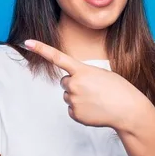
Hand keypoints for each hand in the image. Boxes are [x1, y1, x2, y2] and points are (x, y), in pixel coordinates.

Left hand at [22, 39, 151, 129]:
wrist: (127, 110)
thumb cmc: (118, 89)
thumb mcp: (100, 74)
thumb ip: (83, 75)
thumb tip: (69, 86)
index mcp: (82, 70)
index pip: (57, 57)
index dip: (41, 49)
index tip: (27, 41)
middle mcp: (74, 84)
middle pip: (65, 82)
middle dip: (75, 84)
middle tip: (94, 90)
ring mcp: (73, 100)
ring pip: (68, 96)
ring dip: (79, 97)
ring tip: (97, 100)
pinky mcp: (75, 114)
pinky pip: (72, 109)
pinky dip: (82, 110)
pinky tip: (95, 110)